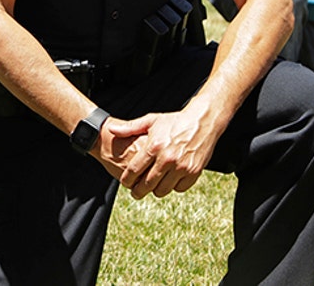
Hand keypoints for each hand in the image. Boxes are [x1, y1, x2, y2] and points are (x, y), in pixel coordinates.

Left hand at [100, 109, 220, 198]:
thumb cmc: (174, 121)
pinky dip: (173, 187)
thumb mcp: (151, 121)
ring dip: (155, 190)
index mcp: (154, 146)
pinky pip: (179, 189)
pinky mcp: (194, 172)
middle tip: (135, 192)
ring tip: (152, 186)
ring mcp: (181, 167)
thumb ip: (130, 128)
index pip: (134, 171)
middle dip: (138, 191)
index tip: (125, 183)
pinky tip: (169, 181)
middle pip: (147, 185)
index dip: (127, 180)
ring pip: (163, 190)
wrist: (202, 122)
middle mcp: (167, 159)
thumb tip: (111, 130)